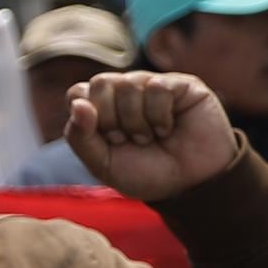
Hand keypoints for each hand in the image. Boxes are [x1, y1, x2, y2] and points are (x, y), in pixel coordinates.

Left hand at [64, 70, 239, 201]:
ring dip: (136, 121)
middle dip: (110, 119)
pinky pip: (157, 86)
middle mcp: (125, 93)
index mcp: (102, 108)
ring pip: (127, 84)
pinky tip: (167, 129)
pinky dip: (159, 115)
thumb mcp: (102, 164)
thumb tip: (78, 104)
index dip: (86, 115)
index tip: (105, 139)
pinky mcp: (181, 85)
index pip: (78, 93)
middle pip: (100, 83)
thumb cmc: (145, 173)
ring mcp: (152, 86)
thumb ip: (80, 136)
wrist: (189, 184)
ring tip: (149, 137)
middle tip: (126, 140)